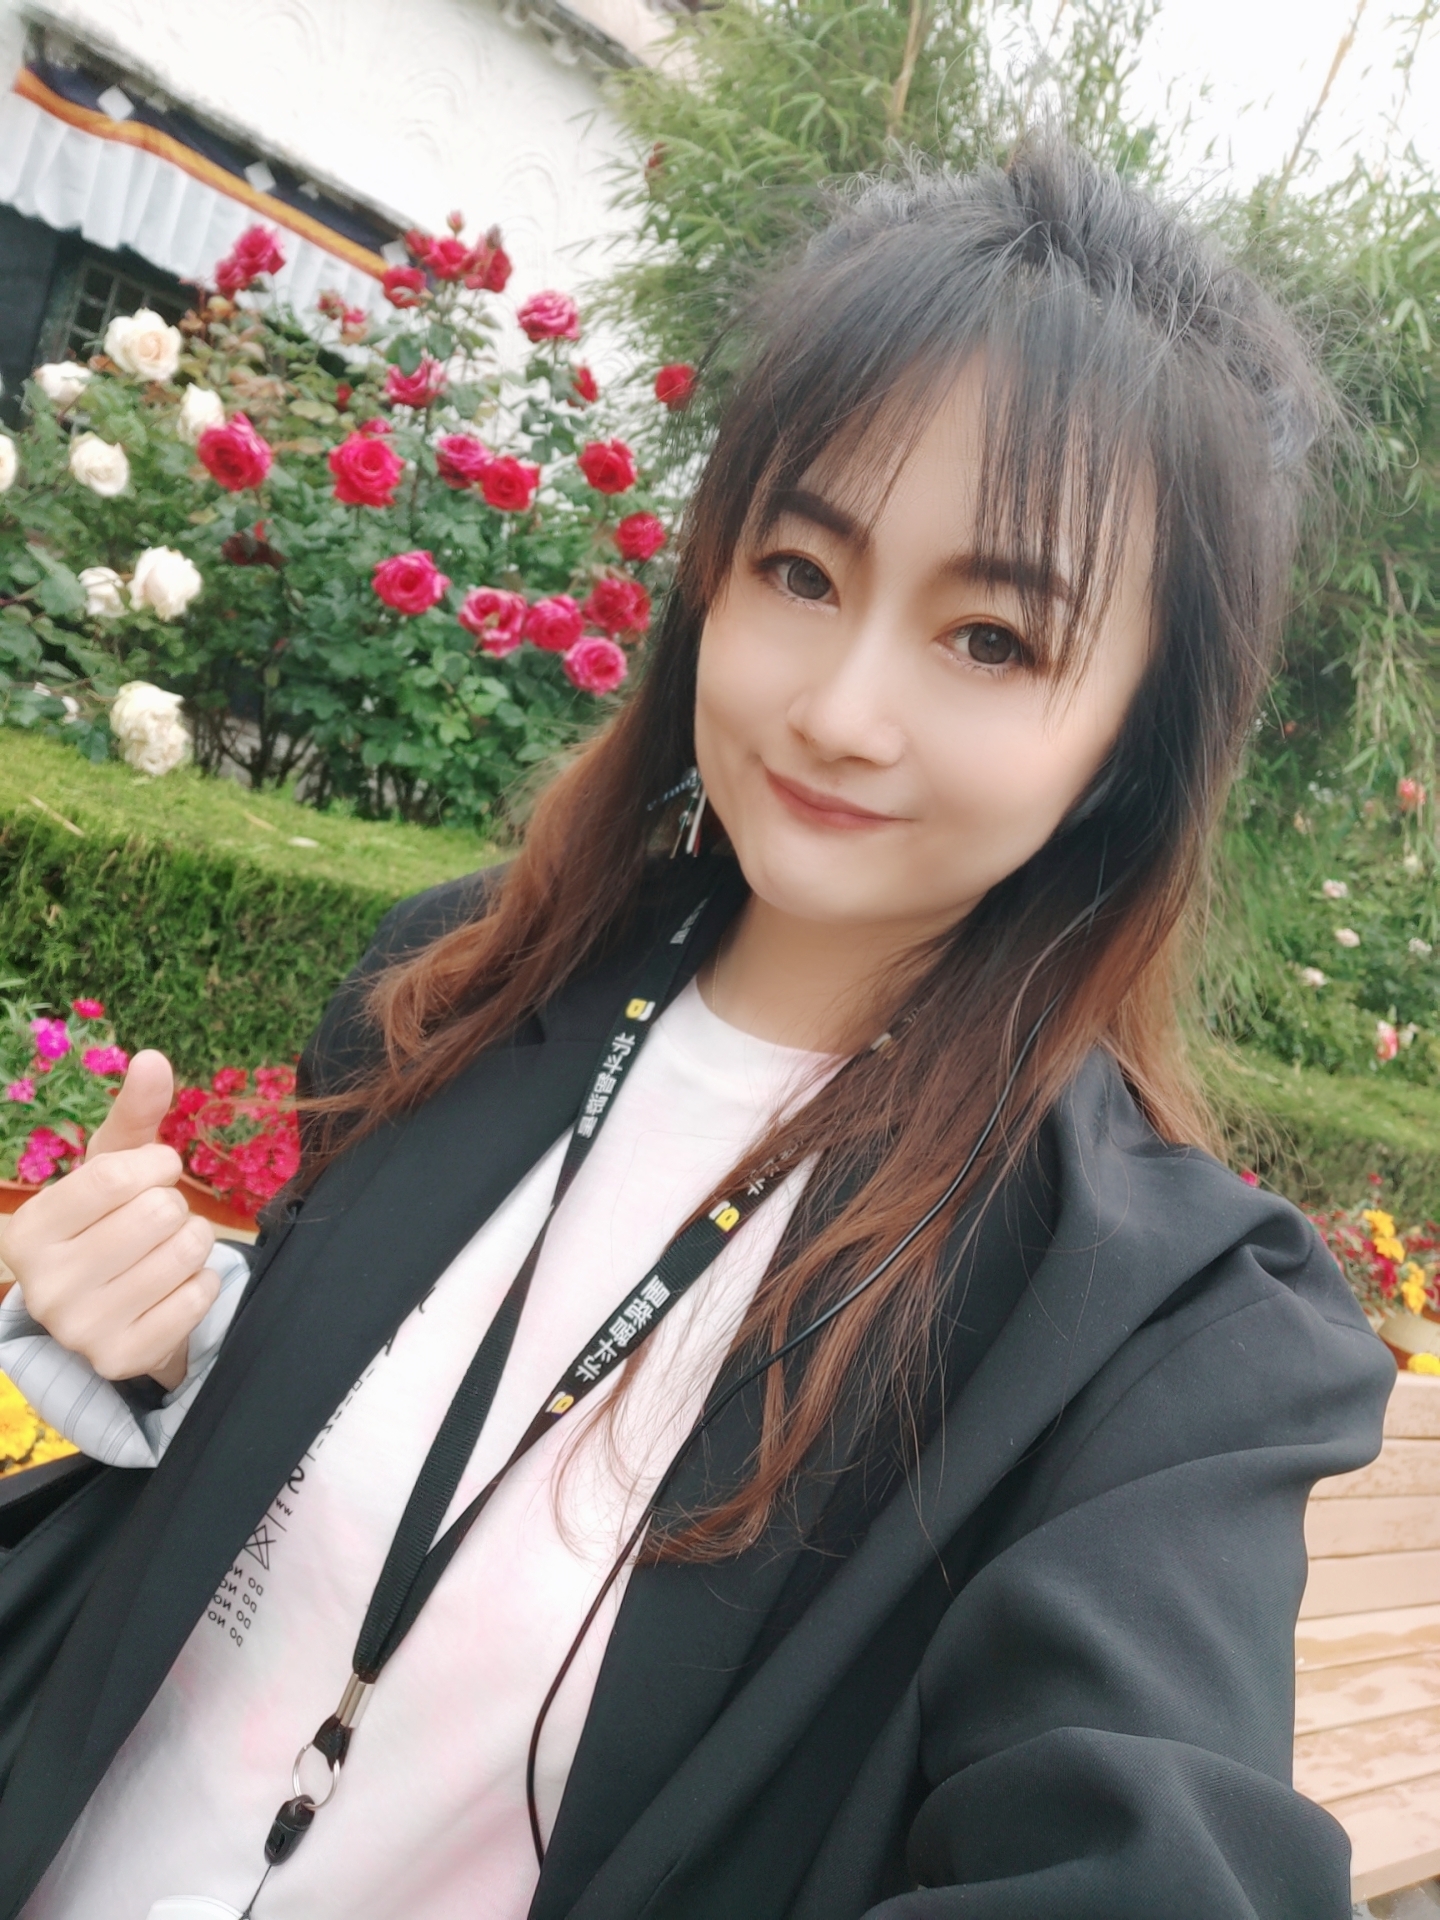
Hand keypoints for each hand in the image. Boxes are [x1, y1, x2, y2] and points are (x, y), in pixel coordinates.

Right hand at [0, 1051, 218, 1390]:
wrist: (111, 1309)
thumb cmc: (110, 1221)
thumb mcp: (113, 1166)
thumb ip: (134, 1113)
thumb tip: (153, 1058)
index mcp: (31, 1230)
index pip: (117, 1177)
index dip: (157, 1165)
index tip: (157, 1171)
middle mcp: (44, 1286)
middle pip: (159, 1214)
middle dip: (174, 1207)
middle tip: (155, 1223)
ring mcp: (80, 1330)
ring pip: (186, 1251)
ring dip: (192, 1242)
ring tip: (164, 1251)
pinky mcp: (121, 1359)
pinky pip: (199, 1295)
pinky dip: (202, 1282)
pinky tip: (173, 1286)